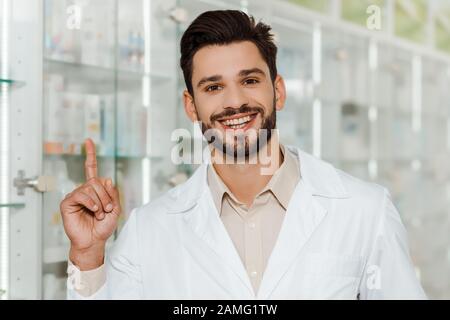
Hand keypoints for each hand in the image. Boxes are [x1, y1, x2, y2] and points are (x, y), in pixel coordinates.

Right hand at [60, 138, 120, 268]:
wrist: (94, 241)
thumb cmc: (103, 226)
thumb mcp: (115, 208)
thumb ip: (112, 193)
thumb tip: (105, 179)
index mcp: (94, 189)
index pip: (91, 169)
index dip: (90, 155)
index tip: (88, 140)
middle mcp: (83, 190)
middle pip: (97, 181)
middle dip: (106, 195)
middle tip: (107, 209)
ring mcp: (74, 196)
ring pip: (90, 188)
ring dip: (100, 201)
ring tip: (100, 213)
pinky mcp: (67, 203)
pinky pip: (80, 195)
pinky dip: (90, 202)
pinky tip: (93, 210)